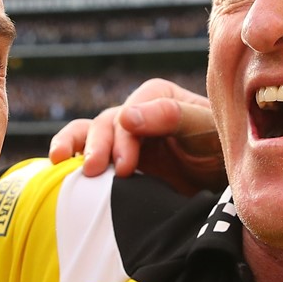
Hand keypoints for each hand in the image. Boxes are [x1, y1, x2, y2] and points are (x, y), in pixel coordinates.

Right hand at [47, 78, 224, 190]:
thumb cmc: (222, 148)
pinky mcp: (116, 163)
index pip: (129, 115)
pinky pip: (86, 156)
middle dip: (96, 147)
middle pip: (105, 124)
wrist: (224, 184)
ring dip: (73, 146)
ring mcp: (123, 139)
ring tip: (60, 163)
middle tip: (92, 171)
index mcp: (156, 98)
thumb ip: (172, 116)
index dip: (122, 139)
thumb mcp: (205, 128)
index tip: (124, 167)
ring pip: (87, 134)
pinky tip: (58, 173)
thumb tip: (125, 115)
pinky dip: (70, 160)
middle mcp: (135, 114)